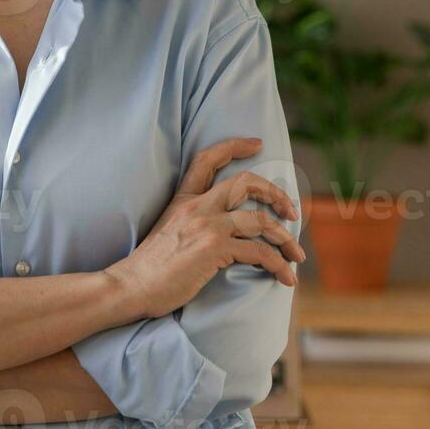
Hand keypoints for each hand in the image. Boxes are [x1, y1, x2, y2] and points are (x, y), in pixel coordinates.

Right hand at [104, 137, 304, 319]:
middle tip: (292, 212)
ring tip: (297, 256)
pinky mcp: (214, 249)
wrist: (132, 285)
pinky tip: (286, 278)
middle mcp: (196, 206)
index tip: (257, 143)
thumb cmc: (150, 266)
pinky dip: (280, 266)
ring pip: (261, 220)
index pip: (207, 160)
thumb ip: (192, 222)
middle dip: (276, 194)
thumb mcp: (169, 230)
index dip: (234, 146)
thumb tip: (221, 231)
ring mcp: (206, 226)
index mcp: (182, 199)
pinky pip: (260, 253)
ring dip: (287, 239)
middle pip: (245, 183)